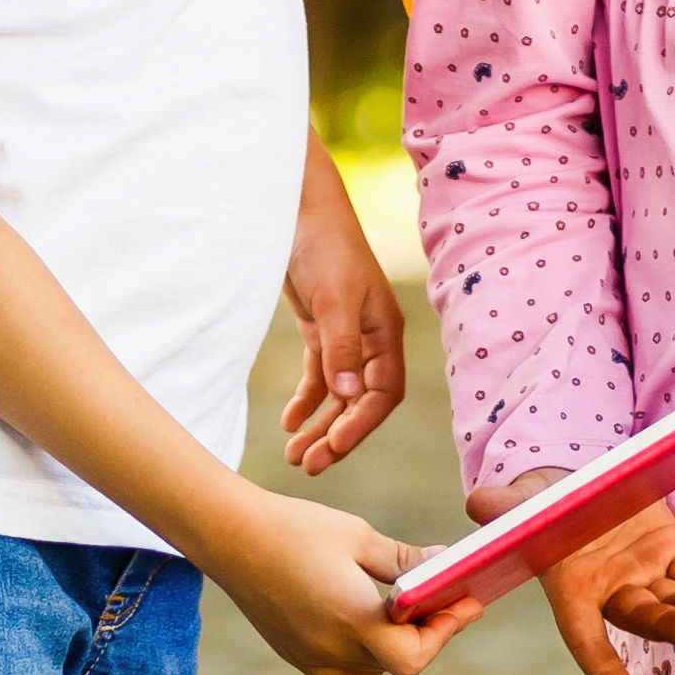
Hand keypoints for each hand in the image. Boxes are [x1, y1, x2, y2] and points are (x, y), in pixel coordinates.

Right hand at [187, 485, 479, 674]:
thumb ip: (405, 561)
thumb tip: (445, 564)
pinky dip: (363, 657)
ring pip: (370, 673)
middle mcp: (330, 649)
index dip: (445, 632)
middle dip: (429, 632)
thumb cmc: (295, 528)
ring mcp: (308, 657)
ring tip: (404, 611)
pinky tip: (367, 622)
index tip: (465, 603)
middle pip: (397, 661)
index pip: (413, 655)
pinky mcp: (294, 654)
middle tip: (446, 597)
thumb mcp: (359, 536)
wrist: (228, 535)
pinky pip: (341, 674)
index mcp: (351, 618)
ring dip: (395, 649)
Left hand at [279, 193, 408, 474]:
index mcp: (384, 332)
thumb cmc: (324, 246)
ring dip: (320, 425)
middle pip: (360, 401)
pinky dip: (307, 400)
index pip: (383, 393)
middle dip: (338, 434)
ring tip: (296, 454)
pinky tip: (289, 421)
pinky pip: (319, 375)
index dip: (362, 425)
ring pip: (338, 393)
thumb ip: (341, 346)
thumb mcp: (333, 297)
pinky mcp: (322, 328)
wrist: (299, 209)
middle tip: (309, 465)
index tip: (334, 448)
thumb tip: (348, 395)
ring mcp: (346, 334)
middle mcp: (370, 338)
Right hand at [467, 472, 674, 674]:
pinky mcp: (667, 552)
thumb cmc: (540, 503)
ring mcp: (641, 574)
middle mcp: (609, 590)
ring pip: (670, 600)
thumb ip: (505, 509)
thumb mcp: (522, 504)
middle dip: (664, 624)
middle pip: (639, 617)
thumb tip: (477, 505)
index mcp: (571, 590)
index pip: (586, 640)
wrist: (573, 483)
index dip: (605, 671)